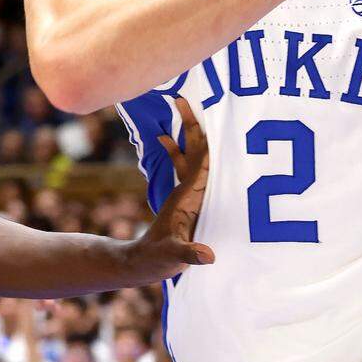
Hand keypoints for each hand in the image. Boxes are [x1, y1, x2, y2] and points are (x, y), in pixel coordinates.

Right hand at [129, 98, 213, 280]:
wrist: (153, 266)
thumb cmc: (165, 262)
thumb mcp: (177, 257)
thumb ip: (190, 254)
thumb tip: (208, 256)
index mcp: (198, 194)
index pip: (204, 156)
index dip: (201, 134)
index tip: (197, 109)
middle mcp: (198, 188)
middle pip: (200, 148)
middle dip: (194, 123)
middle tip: (184, 96)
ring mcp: (191, 190)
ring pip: (191, 153)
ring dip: (186, 131)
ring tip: (179, 105)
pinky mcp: (182, 195)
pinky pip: (179, 165)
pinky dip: (173, 150)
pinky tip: (163, 137)